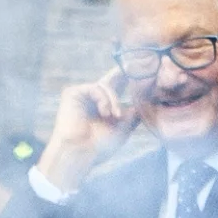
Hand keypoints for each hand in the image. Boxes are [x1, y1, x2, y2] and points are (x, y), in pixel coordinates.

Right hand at [38, 73, 136, 196]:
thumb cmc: (100, 146)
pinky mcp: (72, 93)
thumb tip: (145, 102)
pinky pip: (95, 87)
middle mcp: (93, 99)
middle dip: (124, 73)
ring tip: (115, 116)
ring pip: (106, 86)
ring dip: (114, 101)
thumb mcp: (123, 128)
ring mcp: (82, 95)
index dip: (129, 79)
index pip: (118, 87)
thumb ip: (133, 114)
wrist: (80, 152)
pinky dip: (103, 99)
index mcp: (105, 107)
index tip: (143, 71)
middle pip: (111, 80)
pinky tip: (104, 113)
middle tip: (134, 65)